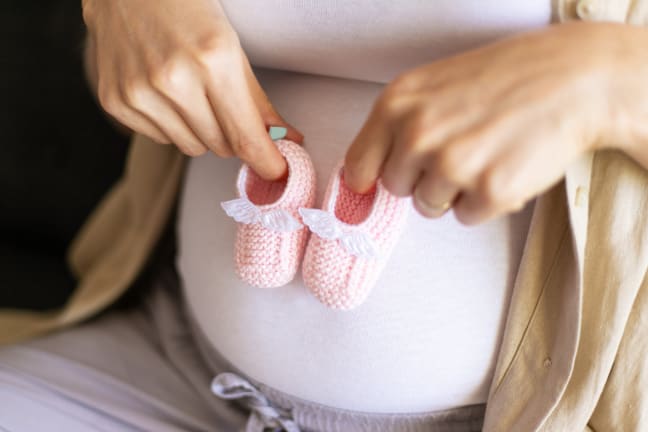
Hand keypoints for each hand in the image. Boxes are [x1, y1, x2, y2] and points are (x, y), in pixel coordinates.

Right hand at [82, 0, 300, 179]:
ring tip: (190, 90)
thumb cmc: (184, 6)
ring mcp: (139, 92)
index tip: (276, 172)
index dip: (265, 162)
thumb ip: (257, 100)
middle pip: (220, 147)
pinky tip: (163, 90)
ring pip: (191, 147)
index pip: (245, 137)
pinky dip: (170, 123)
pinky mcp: (115, 101)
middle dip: (232, 135)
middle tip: (226, 106)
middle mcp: (173, 80)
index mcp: (212, 60)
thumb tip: (286, 139)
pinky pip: (160, 138)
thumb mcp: (232, 45)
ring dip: (200, 130)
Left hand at [345, 22, 642, 224]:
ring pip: (429, 207)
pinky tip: (503, 167)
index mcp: (397, 105)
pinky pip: (466, 216)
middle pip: (396, 189)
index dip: (370, 180)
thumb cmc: (501, 80)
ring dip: (454, 191)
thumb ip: (396, 126)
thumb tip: (364, 176)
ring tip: (484, 155)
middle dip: (421, 179)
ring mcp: (453, 164)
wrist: (570, 79)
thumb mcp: (431, 87)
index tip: (381, 183)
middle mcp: (418, 135)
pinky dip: (484, 202)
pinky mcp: (490, 190)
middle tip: (457, 151)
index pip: (357, 167)